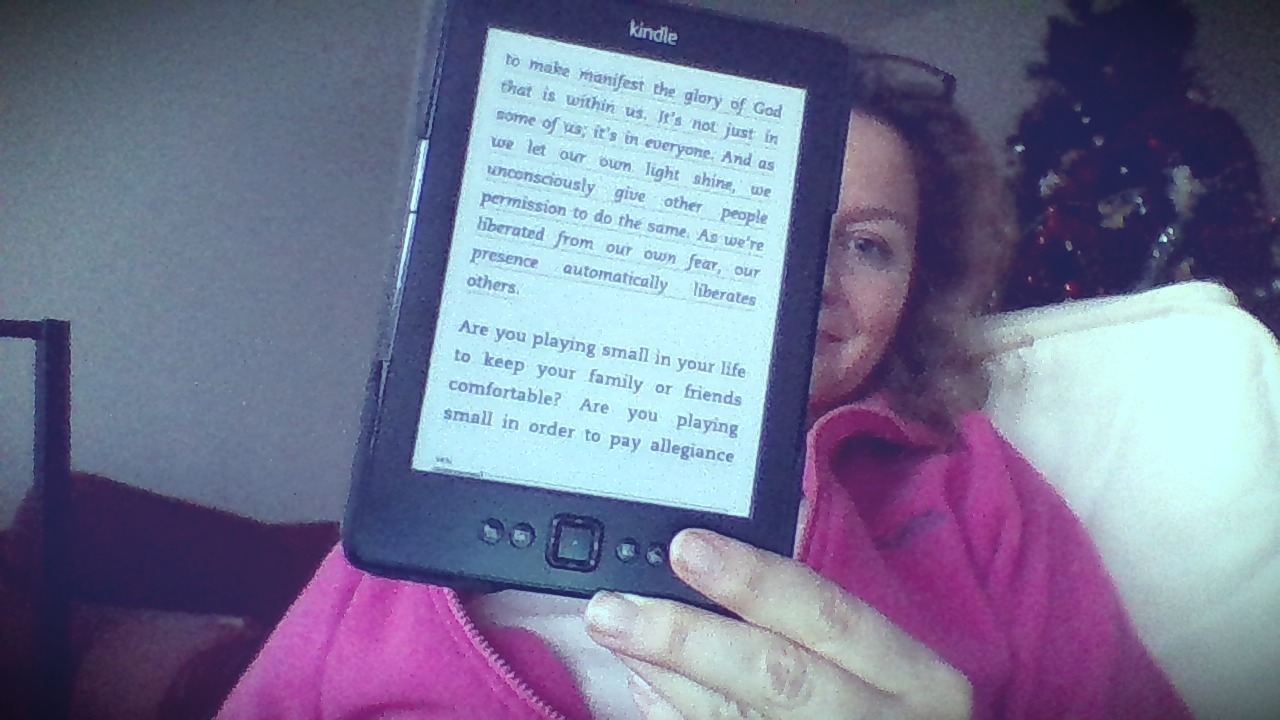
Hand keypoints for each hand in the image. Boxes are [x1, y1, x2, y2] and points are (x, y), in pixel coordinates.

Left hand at [584, 528, 970, 718]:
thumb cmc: (890, 710)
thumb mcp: (888, 663)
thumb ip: (816, 615)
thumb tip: (723, 546)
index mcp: (913, 678)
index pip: (828, 615)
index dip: (753, 580)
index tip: (686, 547)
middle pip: (773, 677)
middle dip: (685, 638)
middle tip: (612, 608)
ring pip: (735, 719)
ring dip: (664, 675)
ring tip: (615, 633)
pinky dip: (673, 715)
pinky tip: (644, 683)